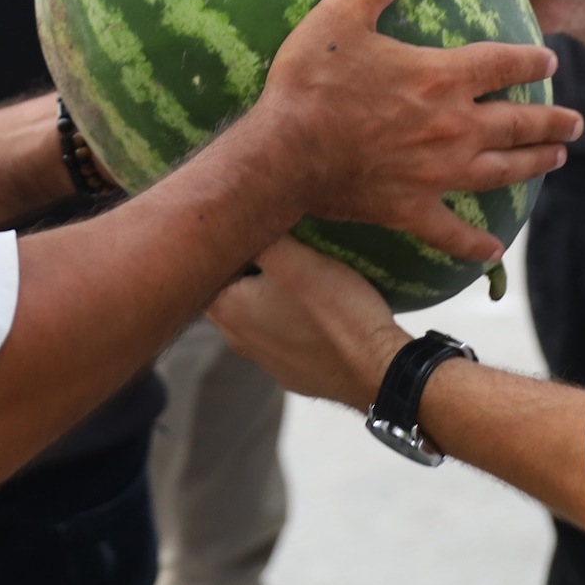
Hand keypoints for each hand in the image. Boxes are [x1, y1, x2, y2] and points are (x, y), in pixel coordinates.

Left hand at [211, 238, 408, 411]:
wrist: (378, 370)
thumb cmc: (335, 310)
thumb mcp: (294, 256)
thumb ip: (261, 232)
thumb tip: (245, 212)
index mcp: (226, 310)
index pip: (205, 266)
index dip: (224, 241)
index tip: (248, 222)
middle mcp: (237, 340)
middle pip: (230, 289)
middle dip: (247, 264)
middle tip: (274, 238)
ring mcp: (267, 361)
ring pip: (258, 313)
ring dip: (271, 293)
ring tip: (300, 269)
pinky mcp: (295, 372)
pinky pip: (286, 336)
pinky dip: (294, 319)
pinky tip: (317, 307)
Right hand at [252, 0, 580, 261]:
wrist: (283, 155)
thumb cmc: (310, 80)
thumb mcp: (346, 11)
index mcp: (442, 78)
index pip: (503, 65)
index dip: (531, 62)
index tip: (550, 61)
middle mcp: (452, 128)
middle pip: (516, 124)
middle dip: (550, 120)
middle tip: (575, 121)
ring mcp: (436, 174)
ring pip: (500, 173)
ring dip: (532, 165)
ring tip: (555, 160)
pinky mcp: (411, 209)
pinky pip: (454, 232)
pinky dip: (477, 244)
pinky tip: (494, 249)